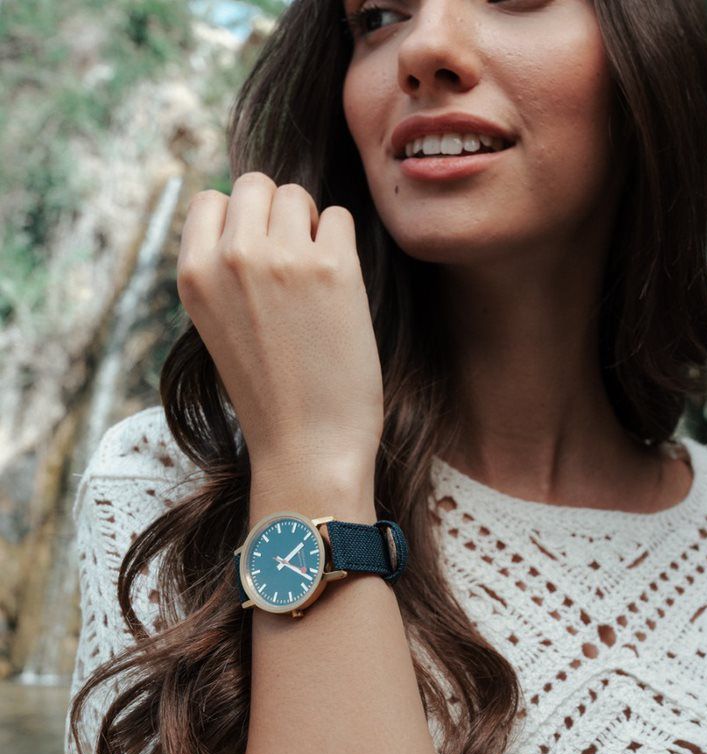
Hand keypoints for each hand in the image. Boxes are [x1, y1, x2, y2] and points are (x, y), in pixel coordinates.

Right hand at [175, 174, 383, 491]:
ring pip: (299, 195)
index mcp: (194, 275)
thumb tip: (258, 213)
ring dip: (311, 225)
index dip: (240, 220)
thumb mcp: (220, 326)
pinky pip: (341, 217)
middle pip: (256, 184)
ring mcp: (284, 259)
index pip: (211, 198)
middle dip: (277, 212)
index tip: (259, 255)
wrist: (309, 446)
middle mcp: (233, 257)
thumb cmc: (271, 394)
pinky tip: (340, 287)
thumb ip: (227, 271)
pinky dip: (342, 244)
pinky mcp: (334, 268)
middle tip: (293, 261)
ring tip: (316, 277)